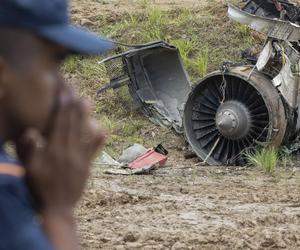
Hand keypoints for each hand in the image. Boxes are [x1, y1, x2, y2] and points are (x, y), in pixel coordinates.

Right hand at [18, 97, 104, 211]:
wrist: (57, 209)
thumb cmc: (39, 189)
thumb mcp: (29, 171)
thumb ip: (29, 151)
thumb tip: (31, 132)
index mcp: (54, 150)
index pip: (59, 124)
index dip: (62, 107)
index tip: (64, 94)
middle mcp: (69, 151)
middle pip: (72, 124)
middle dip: (73, 106)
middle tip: (75, 91)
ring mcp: (80, 159)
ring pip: (83, 133)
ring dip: (85, 117)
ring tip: (87, 102)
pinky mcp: (87, 167)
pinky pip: (93, 150)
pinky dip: (97, 139)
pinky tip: (102, 130)